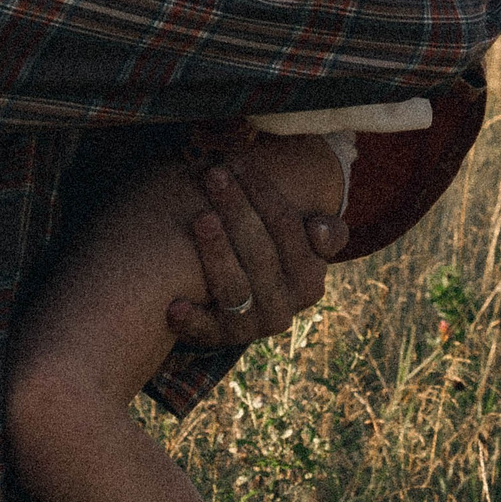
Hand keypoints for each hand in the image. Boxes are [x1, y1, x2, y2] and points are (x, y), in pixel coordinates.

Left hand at [163, 150, 347, 350]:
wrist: (246, 306)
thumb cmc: (271, 254)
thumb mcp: (302, 243)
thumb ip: (326, 233)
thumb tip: (319, 227)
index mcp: (310, 277)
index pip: (288, 227)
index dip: (263, 192)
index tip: (239, 162)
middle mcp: (287, 304)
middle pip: (260, 251)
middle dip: (237, 209)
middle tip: (213, 175)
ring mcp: (254, 325)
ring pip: (235, 287)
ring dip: (218, 253)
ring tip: (200, 219)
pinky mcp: (222, 339)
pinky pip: (206, 330)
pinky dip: (191, 320)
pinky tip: (174, 305)